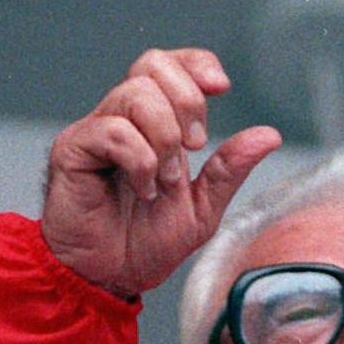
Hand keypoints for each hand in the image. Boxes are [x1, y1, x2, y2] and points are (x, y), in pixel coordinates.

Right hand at [42, 47, 281, 297]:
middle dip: (187, 101)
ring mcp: (96, 131)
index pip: (170, 65)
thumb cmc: (144, 245)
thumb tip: (269, 136)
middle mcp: (123, 119)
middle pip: (152, 64)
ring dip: (165, 139)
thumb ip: (229, 169)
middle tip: (195, 148)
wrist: (107, 279)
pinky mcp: (73, 150)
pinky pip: (113, 131)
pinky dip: (140, 160)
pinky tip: (143, 189)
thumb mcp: (202, 209)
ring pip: (136, 94)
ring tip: (165, 181)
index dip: (196, 64)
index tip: (221, 87)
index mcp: (153, 124)